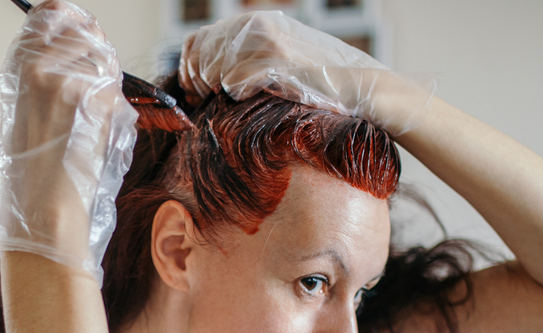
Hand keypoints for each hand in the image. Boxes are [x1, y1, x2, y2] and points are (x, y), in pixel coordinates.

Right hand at [0, 0, 137, 283]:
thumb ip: (45, 76)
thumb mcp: (25, 111)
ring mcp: (70, 79)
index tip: (85, 30)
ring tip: (92, 116)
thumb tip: (78, 57)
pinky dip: (116, 105)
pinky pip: (119, 87)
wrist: (44, 208)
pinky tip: (100, 129)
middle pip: (86, 30)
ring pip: (107, 58)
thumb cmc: (34, 173)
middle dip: (98, 52)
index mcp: (18, 66)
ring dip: (109, 80)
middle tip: (96, 84)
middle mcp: (41, 65)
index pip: (51, 13)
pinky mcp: (98, 98)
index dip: (74, 20)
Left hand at [179, 11, 435, 134]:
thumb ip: (242, 56)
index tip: (192, 88)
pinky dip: (238, 95)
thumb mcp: (275, 56)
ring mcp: (265, 44)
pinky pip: (234, 84)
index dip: (187, 66)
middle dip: (196, 82)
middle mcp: (256, 26)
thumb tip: (202, 72)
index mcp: (253, 22)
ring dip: (217, 90)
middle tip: (205, 100)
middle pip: (200, 56)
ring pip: (214, 71)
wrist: (355, 87)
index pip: (196, 39)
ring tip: (232, 98)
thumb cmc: (314, 80)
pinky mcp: (274, 66)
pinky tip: (254, 96)